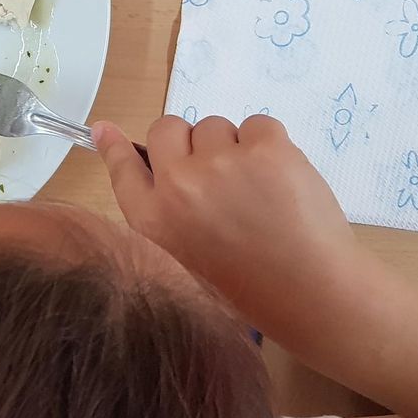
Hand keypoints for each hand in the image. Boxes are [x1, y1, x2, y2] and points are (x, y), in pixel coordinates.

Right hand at [92, 114, 364, 322]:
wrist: (311, 293)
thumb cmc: (249, 283)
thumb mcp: (186, 255)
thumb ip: (164, 210)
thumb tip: (142, 164)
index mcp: (153, 221)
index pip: (123, 168)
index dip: (115, 147)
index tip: (106, 130)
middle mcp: (178, 186)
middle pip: (167, 130)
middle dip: (189, 144)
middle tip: (218, 176)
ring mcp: (221, 163)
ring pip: (215, 126)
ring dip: (233, 147)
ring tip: (257, 190)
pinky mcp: (265, 147)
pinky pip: (257, 124)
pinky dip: (269, 146)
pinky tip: (280, 181)